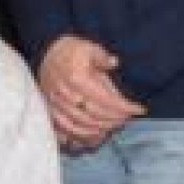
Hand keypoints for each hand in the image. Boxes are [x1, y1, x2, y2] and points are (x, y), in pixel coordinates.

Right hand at [37, 36, 143, 151]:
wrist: (45, 53)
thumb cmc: (71, 51)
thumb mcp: (89, 47)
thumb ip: (102, 57)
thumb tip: (114, 63)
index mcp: (76, 78)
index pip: (104, 99)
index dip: (123, 107)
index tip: (138, 109)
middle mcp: (65, 94)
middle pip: (94, 115)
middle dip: (115, 119)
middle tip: (128, 118)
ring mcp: (55, 104)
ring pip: (80, 125)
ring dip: (101, 129)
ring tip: (115, 126)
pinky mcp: (50, 111)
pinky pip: (64, 129)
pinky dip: (80, 136)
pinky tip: (95, 135)